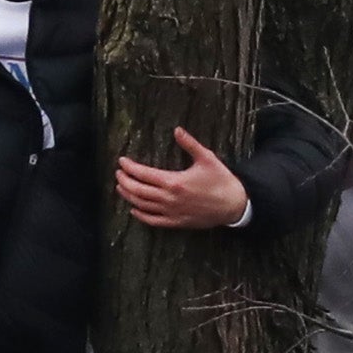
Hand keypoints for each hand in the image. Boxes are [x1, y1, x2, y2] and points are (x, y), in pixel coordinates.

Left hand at [116, 127, 247, 229]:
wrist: (233, 204)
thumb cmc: (221, 180)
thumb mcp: (206, 158)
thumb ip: (189, 144)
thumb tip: (177, 130)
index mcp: (174, 181)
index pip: (144, 174)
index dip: (130, 167)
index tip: (122, 161)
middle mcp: (169, 198)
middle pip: (138, 190)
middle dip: (125, 181)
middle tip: (119, 173)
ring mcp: (171, 212)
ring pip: (142, 206)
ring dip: (129, 196)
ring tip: (121, 187)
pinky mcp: (176, 222)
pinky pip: (153, 221)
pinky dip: (141, 216)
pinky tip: (134, 210)